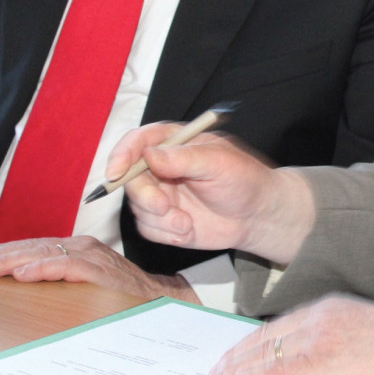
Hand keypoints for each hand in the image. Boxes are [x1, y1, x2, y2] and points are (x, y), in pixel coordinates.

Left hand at [0, 236, 199, 301]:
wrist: (163, 302)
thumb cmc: (123, 297)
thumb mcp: (84, 286)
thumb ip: (59, 281)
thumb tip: (20, 287)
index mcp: (75, 249)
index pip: (30, 248)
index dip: (0, 254)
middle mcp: (82, 247)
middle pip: (31, 248)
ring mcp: (92, 256)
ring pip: (44, 253)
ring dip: (11, 261)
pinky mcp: (102, 270)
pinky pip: (68, 266)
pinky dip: (45, 268)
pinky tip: (23, 274)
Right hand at [110, 122, 313, 264]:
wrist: (257, 216)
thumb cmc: (245, 180)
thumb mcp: (219, 163)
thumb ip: (184, 158)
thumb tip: (149, 155)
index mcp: (174, 142)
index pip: (138, 141)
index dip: (122, 154)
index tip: (116, 172)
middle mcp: (161, 166)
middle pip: (130, 178)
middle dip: (144, 195)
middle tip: (164, 207)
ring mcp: (160, 193)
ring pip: (137, 206)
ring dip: (160, 219)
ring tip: (188, 223)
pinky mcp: (163, 219)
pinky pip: (147, 228)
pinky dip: (165, 233)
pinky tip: (189, 230)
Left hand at [211, 295, 373, 374]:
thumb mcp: (364, 332)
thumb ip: (337, 340)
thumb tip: (318, 362)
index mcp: (331, 307)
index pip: (281, 324)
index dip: (255, 341)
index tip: (240, 353)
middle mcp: (318, 316)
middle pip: (266, 334)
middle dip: (238, 353)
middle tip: (219, 368)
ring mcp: (317, 337)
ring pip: (264, 351)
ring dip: (236, 367)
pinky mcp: (318, 361)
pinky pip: (272, 370)